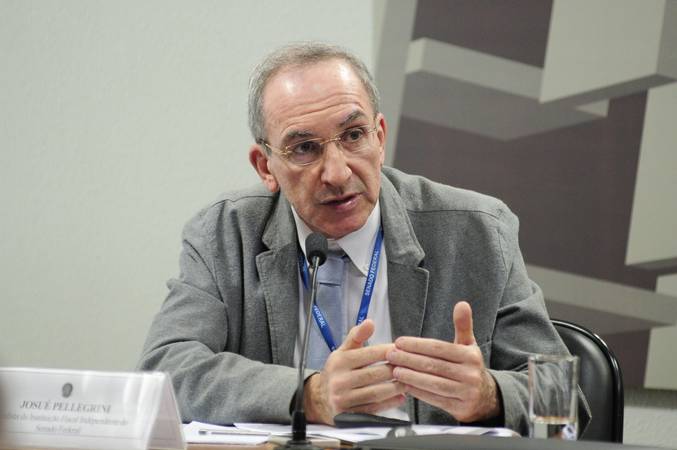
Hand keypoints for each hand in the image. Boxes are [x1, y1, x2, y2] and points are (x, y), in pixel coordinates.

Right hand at [304, 319, 405, 423]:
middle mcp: (340, 380)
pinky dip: (389, 403)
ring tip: (407, 381)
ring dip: (395, 387)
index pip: (369, 354)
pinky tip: (400, 397)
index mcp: (340, 361)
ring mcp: (343, 399)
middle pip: (374, 374)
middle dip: (394, 370)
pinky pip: (373, 408)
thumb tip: (369, 322)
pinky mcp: (349, 414)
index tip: (401, 350)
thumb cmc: (337, 371)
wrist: (319, 397)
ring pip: (375, 393)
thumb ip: (357, 336)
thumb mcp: (343, 351)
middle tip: (409, 366)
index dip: (387, 351)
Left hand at [386, 301, 499, 422]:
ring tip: (395, 370)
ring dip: (411, 377)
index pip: (439, 348)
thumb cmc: (469, 367)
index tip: (399, 342)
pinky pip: (435, 399)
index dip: (417, 345)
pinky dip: (419, 392)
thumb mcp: (469, 345)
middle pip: (434, 365)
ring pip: (434, 383)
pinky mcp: (460, 408)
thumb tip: (462, 304)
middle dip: (409, 360)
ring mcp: (466, 392)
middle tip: (391, 355)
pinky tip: (405, 385)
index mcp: (471, 355)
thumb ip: (463, 325)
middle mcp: (470, 374)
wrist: (485, 397)